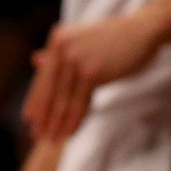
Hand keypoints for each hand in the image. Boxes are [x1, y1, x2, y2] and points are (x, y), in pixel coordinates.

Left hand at [23, 8, 167, 140]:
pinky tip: (69, 133)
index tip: (28, 119)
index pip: (43, 76)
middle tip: (36, 136)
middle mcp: (62, 47)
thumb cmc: (112, 38)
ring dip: (56, 122)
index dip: (35, 100)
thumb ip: (58, 54)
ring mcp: (76, 59)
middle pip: (49, 89)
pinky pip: (79, 102)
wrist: (141, 31)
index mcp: (57, 39)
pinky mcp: (92, 72)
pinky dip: (74, 119)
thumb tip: (34, 59)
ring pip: (63, 99)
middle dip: (43, 116)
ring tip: (51, 140)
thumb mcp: (80, 42)